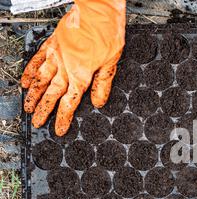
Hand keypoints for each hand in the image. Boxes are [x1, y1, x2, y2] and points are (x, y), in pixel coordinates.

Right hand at [21, 0, 125, 135]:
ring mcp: (56, 55)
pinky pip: (37, 60)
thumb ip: (103, 84)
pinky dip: (30, 71)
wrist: (98, 11)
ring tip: (28, 106)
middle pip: (52, 94)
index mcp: (81, 75)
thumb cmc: (107, 33)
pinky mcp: (52, 44)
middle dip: (44, 111)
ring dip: (34, 95)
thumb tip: (99, 102)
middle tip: (37, 123)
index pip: (70, 103)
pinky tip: (26, 80)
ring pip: (41, 80)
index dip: (63, 118)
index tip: (58, 130)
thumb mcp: (111, 63)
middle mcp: (65, 68)